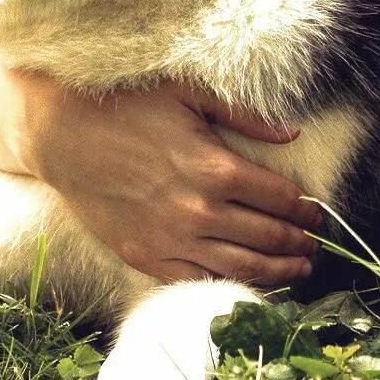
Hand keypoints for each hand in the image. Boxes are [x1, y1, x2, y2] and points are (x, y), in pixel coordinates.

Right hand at [16, 73, 317, 286]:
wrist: (63, 135)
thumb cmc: (127, 106)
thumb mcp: (189, 93)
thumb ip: (245, 114)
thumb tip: (291, 133)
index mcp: (216, 169)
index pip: (281, 200)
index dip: (306, 210)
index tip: (316, 213)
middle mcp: (199, 210)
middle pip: (269, 238)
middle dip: (300, 244)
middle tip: (315, 246)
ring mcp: (171, 238)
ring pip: (241, 267)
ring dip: (277, 272)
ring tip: (297, 271)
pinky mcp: (145, 256)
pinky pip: (197, 281)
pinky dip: (229, 285)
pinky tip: (247, 284)